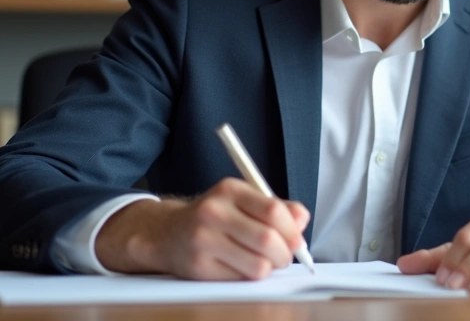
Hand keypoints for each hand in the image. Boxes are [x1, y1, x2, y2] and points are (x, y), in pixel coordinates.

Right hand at [94, 178, 309, 279]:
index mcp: (230, 190)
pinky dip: (249, 276)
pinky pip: (241, 279)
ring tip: (264, 261)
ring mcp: (203, 240)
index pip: (273, 211)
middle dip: (285, 254)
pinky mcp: (198, 267)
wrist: (166, 233)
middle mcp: (214, 212)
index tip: (297, 239)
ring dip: (269, 268)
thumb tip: (302, 219)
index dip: (292, 230)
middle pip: (268, 240)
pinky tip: (241, 266)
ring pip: (258, 265)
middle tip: (284, 256)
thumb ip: (277, 208)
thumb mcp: (243, 201)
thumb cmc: (214, 217)